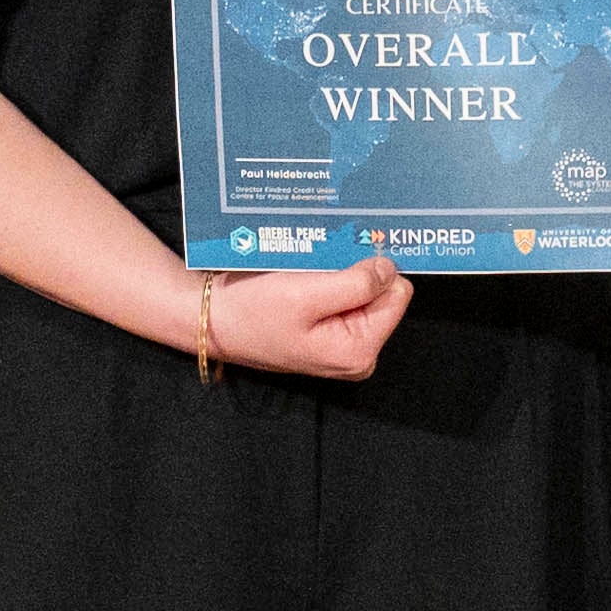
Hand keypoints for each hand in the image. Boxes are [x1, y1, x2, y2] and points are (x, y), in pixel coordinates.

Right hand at [200, 258, 413, 380]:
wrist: (213, 319)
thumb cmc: (252, 311)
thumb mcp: (305, 294)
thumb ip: (356, 284)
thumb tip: (389, 266)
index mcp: (359, 351)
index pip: (396, 293)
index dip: (371, 270)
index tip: (342, 256)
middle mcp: (358, 353)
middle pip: (382, 293)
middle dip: (355, 271)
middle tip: (320, 263)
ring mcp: (343, 344)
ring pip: (362, 291)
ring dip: (339, 272)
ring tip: (308, 269)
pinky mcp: (329, 333)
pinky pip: (344, 297)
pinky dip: (328, 279)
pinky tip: (304, 274)